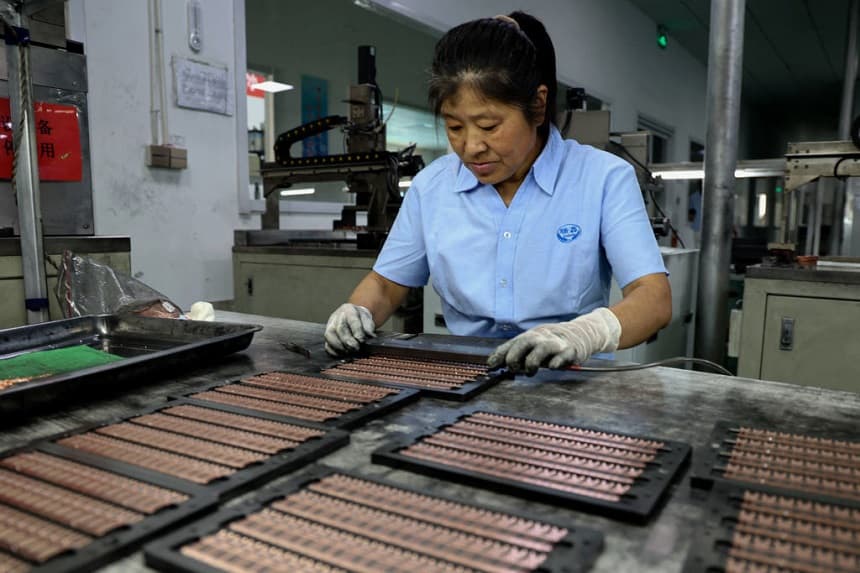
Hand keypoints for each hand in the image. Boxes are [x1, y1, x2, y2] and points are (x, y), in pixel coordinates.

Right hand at [324, 303, 375, 355]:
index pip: (352, 320)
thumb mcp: (367, 319)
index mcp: (349, 310)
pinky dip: (333, 351)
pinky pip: (327, 344)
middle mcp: (337, 317)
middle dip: (348, 341)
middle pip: (340, 329)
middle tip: (356, 348)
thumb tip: (371, 336)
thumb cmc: (360, 319)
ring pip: (329, 336)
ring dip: (340, 347)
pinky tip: (342, 354)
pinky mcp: (327, 335)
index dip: (357, 331)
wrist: (353, 316)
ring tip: (349, 352)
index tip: (362, 340)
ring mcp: (329, 325)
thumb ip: (369, 327)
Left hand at [487, 308, 620, 374]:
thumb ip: (515, 353)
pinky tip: (552, 367)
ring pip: (542, 348)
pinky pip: (562, 356)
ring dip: (532, 361)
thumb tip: (492, 364)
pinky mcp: (570, 351)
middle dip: (515, 356)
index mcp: (530, 336)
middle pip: (524, 342)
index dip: (500, 355)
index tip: (491, 366)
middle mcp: (541, 337)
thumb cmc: (550, 343)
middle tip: (513, 368)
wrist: (580, 333)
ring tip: (530, 371)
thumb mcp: (532, 344)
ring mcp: (556, 343)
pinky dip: (556, 362)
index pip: (511, 344)